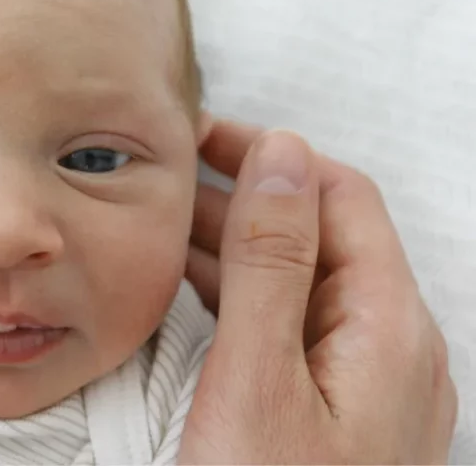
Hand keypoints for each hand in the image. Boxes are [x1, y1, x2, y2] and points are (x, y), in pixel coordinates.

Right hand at [181, 120, 456, 463]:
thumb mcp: (258, 380)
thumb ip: (271, 264)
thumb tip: (282, 152)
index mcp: (389, 328)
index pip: (339, 194)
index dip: (268, 152)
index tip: (194, 137)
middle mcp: (394, 349)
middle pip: (321, 236)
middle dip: (241, 197)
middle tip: (159, 182)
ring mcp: (371, 387)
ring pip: (302, 283)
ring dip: (234, 247)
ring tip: (159, 230)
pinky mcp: (341, 416)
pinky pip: (293, 328)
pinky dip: (241, 298)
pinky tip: (190, 295)